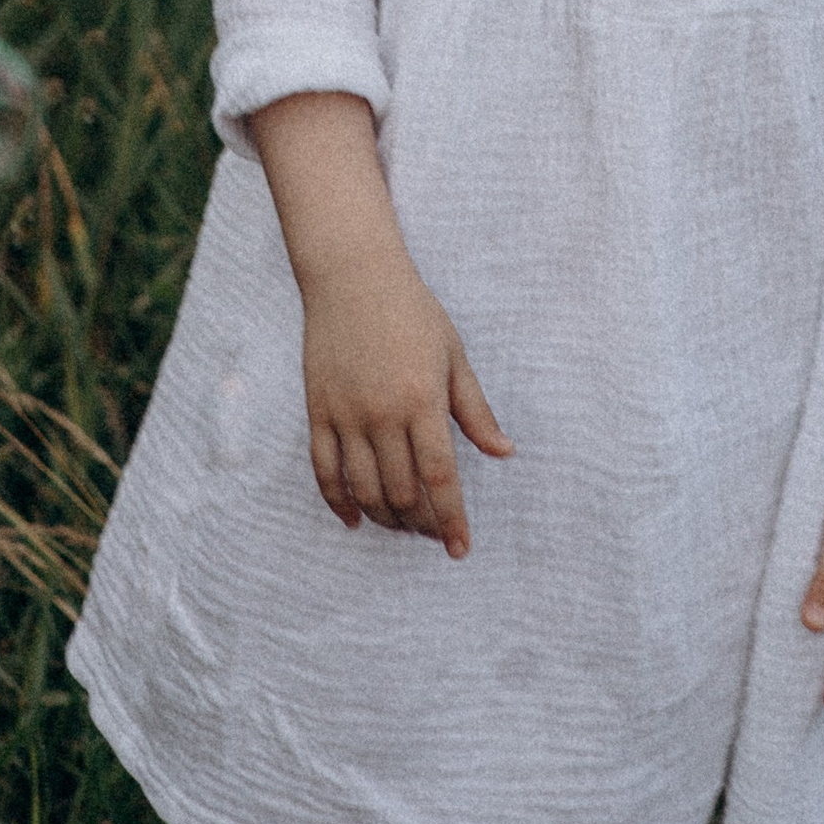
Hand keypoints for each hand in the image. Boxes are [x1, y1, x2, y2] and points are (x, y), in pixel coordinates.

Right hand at [299, 241, 512, 555]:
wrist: (353, 275)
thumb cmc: (412, 312)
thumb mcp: (453, 355)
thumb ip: (475, 410)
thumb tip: (504, 452)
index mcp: (423, 399)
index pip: (440, 477)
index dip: (452, 519)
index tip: (460, 548)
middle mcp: (383, 413)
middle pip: (402, 493)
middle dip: (422, 524)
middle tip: (434, 532)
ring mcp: (347, 414)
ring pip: (364, 490)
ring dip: (385, 519)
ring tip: (403, 526)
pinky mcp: (319, 411)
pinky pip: (324, 471)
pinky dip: (338, 503)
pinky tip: (355, 519)